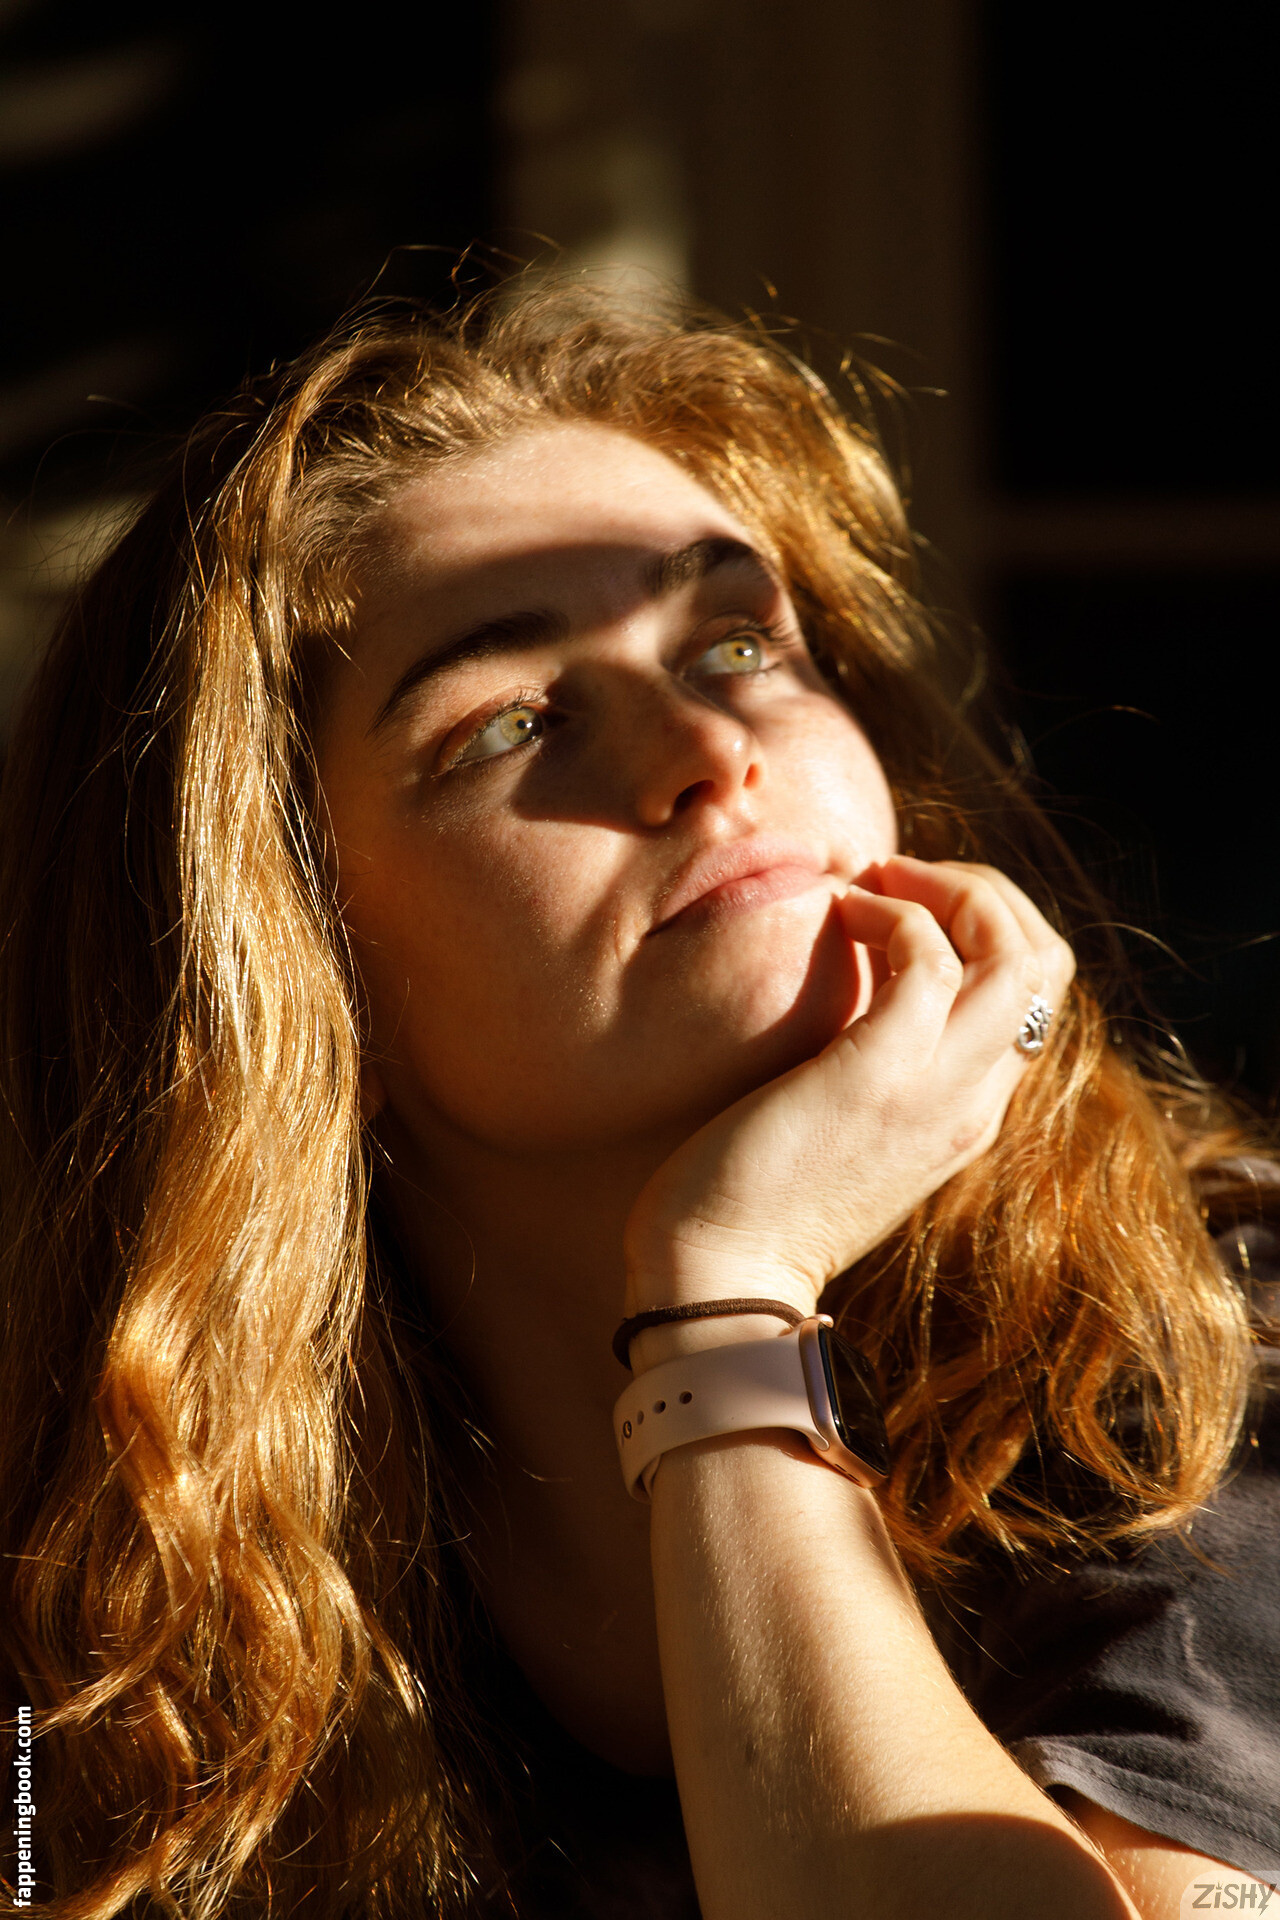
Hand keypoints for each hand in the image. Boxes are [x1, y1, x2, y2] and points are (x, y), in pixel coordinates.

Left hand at [623, 856, 1075, 1316]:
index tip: (907, 905)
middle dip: (983, 892)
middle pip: (1046, 959)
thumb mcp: (841, 1131)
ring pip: (1019, 952)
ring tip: (874, 882)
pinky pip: (930, 957)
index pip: (1034, 996)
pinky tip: (837, 915)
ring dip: (951, 890)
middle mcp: (974, 1100)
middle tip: (898, 877)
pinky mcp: (882, 1072)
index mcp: (969, 1113)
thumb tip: (853, 998)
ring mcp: (937, 1088)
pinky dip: (891, 912)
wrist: (720, 1279)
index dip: (986, 927)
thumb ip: (874, 1074)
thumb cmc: (753, 1203)